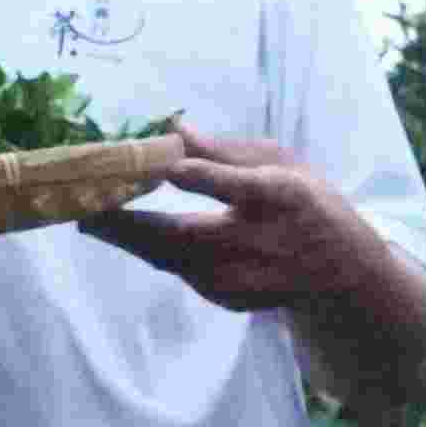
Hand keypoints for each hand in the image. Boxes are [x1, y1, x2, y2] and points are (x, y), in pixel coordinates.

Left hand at [76, 130, 402, 315]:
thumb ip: (227, 151)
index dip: (205, 178)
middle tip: (86, 204)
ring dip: (127, 237)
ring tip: (88, 215)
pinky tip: (120, 230)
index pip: (239, 187)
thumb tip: (175, 129)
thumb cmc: (308, 204)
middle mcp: (260, 243)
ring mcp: (242, 277)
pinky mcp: (225, 297)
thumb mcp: (282, 165)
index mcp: (281, 197)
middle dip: (132, 222)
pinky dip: (148, 249)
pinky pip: (177, 269)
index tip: (169, 167)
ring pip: (171, 258)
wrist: (339, 275)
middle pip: (189, 234)